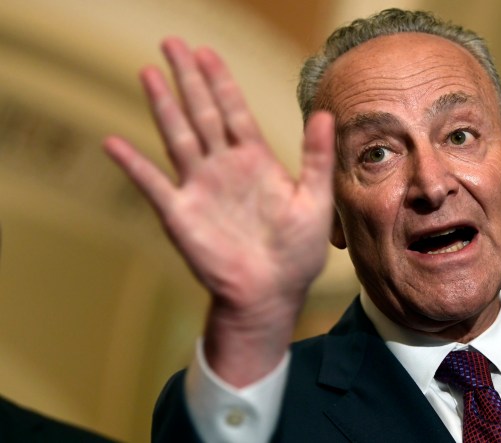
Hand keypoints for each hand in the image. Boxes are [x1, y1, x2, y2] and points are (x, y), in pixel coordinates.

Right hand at [103, 38, 334, 385]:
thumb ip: (316, 157)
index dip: (221, 82)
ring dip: (163, 106)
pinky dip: (133, 165)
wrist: (271, 294)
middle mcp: (224, 168)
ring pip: (177, 137)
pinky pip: (152, 185)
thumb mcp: (315, 201)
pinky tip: (114, 143)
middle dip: (188, 79)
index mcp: (255, 161)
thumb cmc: (297, 252)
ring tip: (149, 73)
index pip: (234, 111)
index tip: (206, 53)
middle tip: (171, 43)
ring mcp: (200, 188)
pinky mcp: (180, 214)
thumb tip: (327, 113)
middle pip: (203, 113)